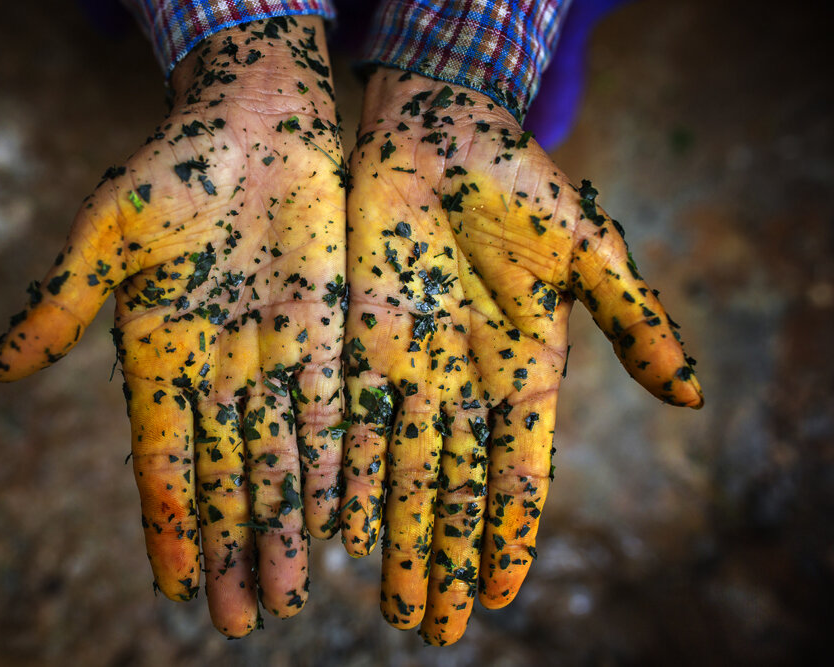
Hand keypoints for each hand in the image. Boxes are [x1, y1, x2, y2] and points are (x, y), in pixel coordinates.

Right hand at [0, 17, 345, 636]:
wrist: (253, 124)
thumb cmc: (172, 170)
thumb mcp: (108, 232)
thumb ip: (63, 303)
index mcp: (160, 357)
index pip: (163, 458)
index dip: (169, 522)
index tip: (178, 587)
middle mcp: (220, 371)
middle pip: (228, 475)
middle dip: (238, 546)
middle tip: (250, 618)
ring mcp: (276, 356)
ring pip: (283, 457)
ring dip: (289, 525)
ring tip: (295, 593)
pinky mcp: (330, 333)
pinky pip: (334, 409)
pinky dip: (339, 464)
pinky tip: (344, 517)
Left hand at [338, 68, 702, 644]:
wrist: (437, 131)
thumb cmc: (519, 183)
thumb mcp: (586, 249)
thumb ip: (633, 322)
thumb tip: (692, 398)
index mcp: (525, 370)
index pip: (518, 472)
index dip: (508, 534)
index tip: (497, 596)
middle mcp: (464, 384)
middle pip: (454, 489)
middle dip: (443, 558)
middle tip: (430, 628)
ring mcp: (409, 367)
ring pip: (400, 470)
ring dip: (396, 536)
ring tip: (390, 602)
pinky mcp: (358, 343)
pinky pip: (353, 422)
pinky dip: (348, 474)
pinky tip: (340, 525)